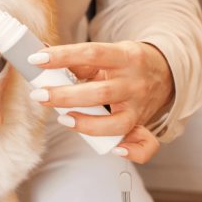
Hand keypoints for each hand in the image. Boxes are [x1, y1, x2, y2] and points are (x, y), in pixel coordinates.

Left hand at [28, 41, 172, 163]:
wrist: (165, 72)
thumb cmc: (127, 64)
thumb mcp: (109, 53)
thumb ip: (78, 58)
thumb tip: (42, 51)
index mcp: (125, 57)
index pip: (92, 53)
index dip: (62, 56)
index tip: (37, 59)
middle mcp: (134, 83)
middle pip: (99, 93)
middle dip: (65, 96)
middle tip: (40, 95)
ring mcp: (139, 106)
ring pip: (116, 123)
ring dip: (86, 124)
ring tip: (62, 118)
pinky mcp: (143, 124)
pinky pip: (146, 144)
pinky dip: (131, 151)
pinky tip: (114, 149)